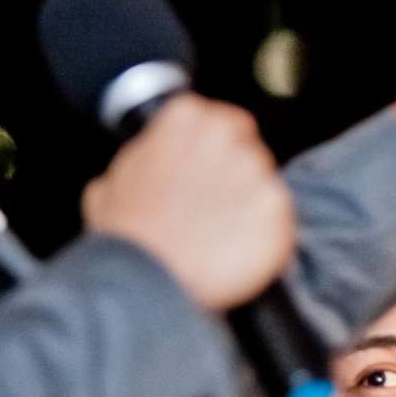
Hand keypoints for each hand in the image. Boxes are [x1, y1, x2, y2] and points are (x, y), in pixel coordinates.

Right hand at [82, 96, 293, 311]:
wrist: (144, 279)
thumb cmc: (128, 235)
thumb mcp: (114, 180)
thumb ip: (145, 158)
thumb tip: (150, 161)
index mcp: (186, 117)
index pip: (227, 122)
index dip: (221, 154)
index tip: (212, 176)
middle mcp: (223, 134)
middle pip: (251, 151)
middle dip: (238, 180)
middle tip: (215, 213)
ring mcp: (253, 169)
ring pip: (266, 186)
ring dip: (251, 209)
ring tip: (221, 238)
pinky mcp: (277, 207)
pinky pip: (280, 220)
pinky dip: (266, 238)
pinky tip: (237, 252)